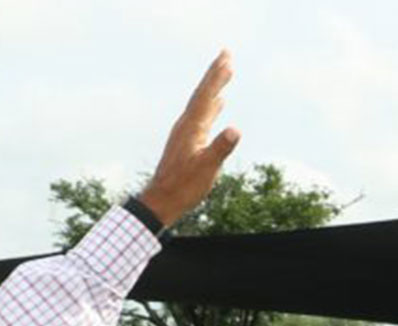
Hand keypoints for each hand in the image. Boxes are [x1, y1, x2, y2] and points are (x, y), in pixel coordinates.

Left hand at [137, 52, 240, 226]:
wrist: (162, 200)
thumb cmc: (184, 186)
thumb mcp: (206, 169)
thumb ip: (220, 148)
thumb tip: (235, 130)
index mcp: (191, 127)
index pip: (206, 96)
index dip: (217, 78)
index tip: (227, 60)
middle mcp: (186, 124)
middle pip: (202, 93)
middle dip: (214, 73)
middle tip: (226, 53)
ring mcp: (186, 132)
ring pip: (202, 102)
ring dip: (214, 86)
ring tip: (224, 72)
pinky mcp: (187, 140)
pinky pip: (202, 115)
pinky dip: (212, 105)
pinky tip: (218, 103)